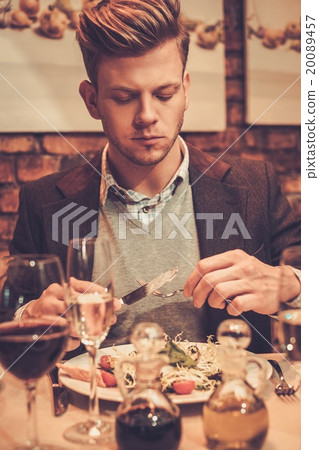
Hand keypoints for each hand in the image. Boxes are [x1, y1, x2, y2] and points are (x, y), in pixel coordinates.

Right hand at [23, 280, 121, 350]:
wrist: (29, 318)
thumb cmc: (54, 307)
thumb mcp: (67, 297)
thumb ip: (87, 298)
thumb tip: (115, 304)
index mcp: (61, 288)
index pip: (84, 287)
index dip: (102, 296)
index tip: (116, 304)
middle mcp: (53, 298)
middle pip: (80, 305)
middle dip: (99, 315)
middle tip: (110, 320)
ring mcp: (47, 314)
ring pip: (73, 324)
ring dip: (86, 330)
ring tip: (93, 332)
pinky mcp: (44, 330)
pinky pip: (65, 339)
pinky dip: (73, 342)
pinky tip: (74, 339)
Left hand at [183, 249, 299, 315]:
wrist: (284, 283)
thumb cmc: (255, 275)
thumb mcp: (238, 264)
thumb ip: (219, 269)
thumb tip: (196, 283)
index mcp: (233, 256)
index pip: (204, 265)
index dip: (191, 280)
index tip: (188, 291)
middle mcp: (241, 266)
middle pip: (209, 280)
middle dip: (198, 294)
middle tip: (197, 302)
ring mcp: (250, 281)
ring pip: (219, 291)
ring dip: (213, 302)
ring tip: (217, 304)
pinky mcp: (258, 297)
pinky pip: (236, 305)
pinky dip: (229, 310)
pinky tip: (231, 310)